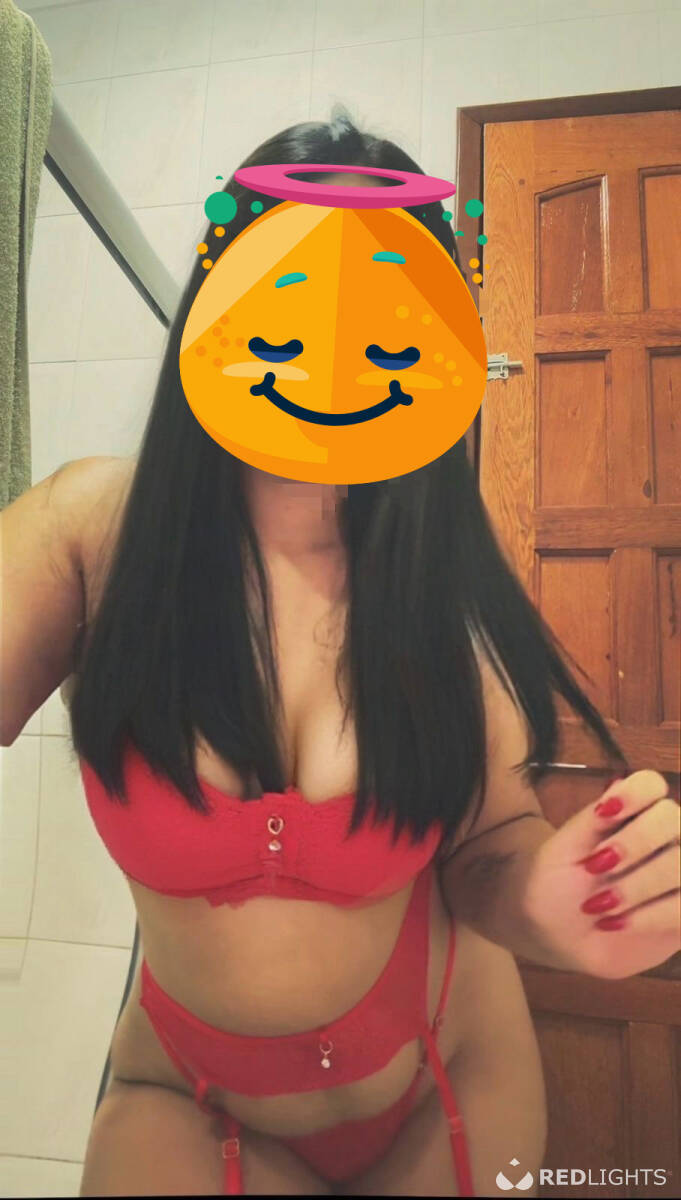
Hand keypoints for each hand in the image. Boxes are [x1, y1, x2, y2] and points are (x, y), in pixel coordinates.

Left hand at [521, 771, 679, 978]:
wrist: (558, 936)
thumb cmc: (558, 885)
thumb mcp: (560, 852)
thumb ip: (591, 820)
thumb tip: (618, 784)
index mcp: (632, 813)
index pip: (651, 784)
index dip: (634, 793)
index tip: (604, 813)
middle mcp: (663, 838)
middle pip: (672, 818)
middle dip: (635, 842)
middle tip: (597, 866)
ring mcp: (679, 874)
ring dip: (638, 885)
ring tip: (600, 904)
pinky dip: (650, 917)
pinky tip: (618, 924)